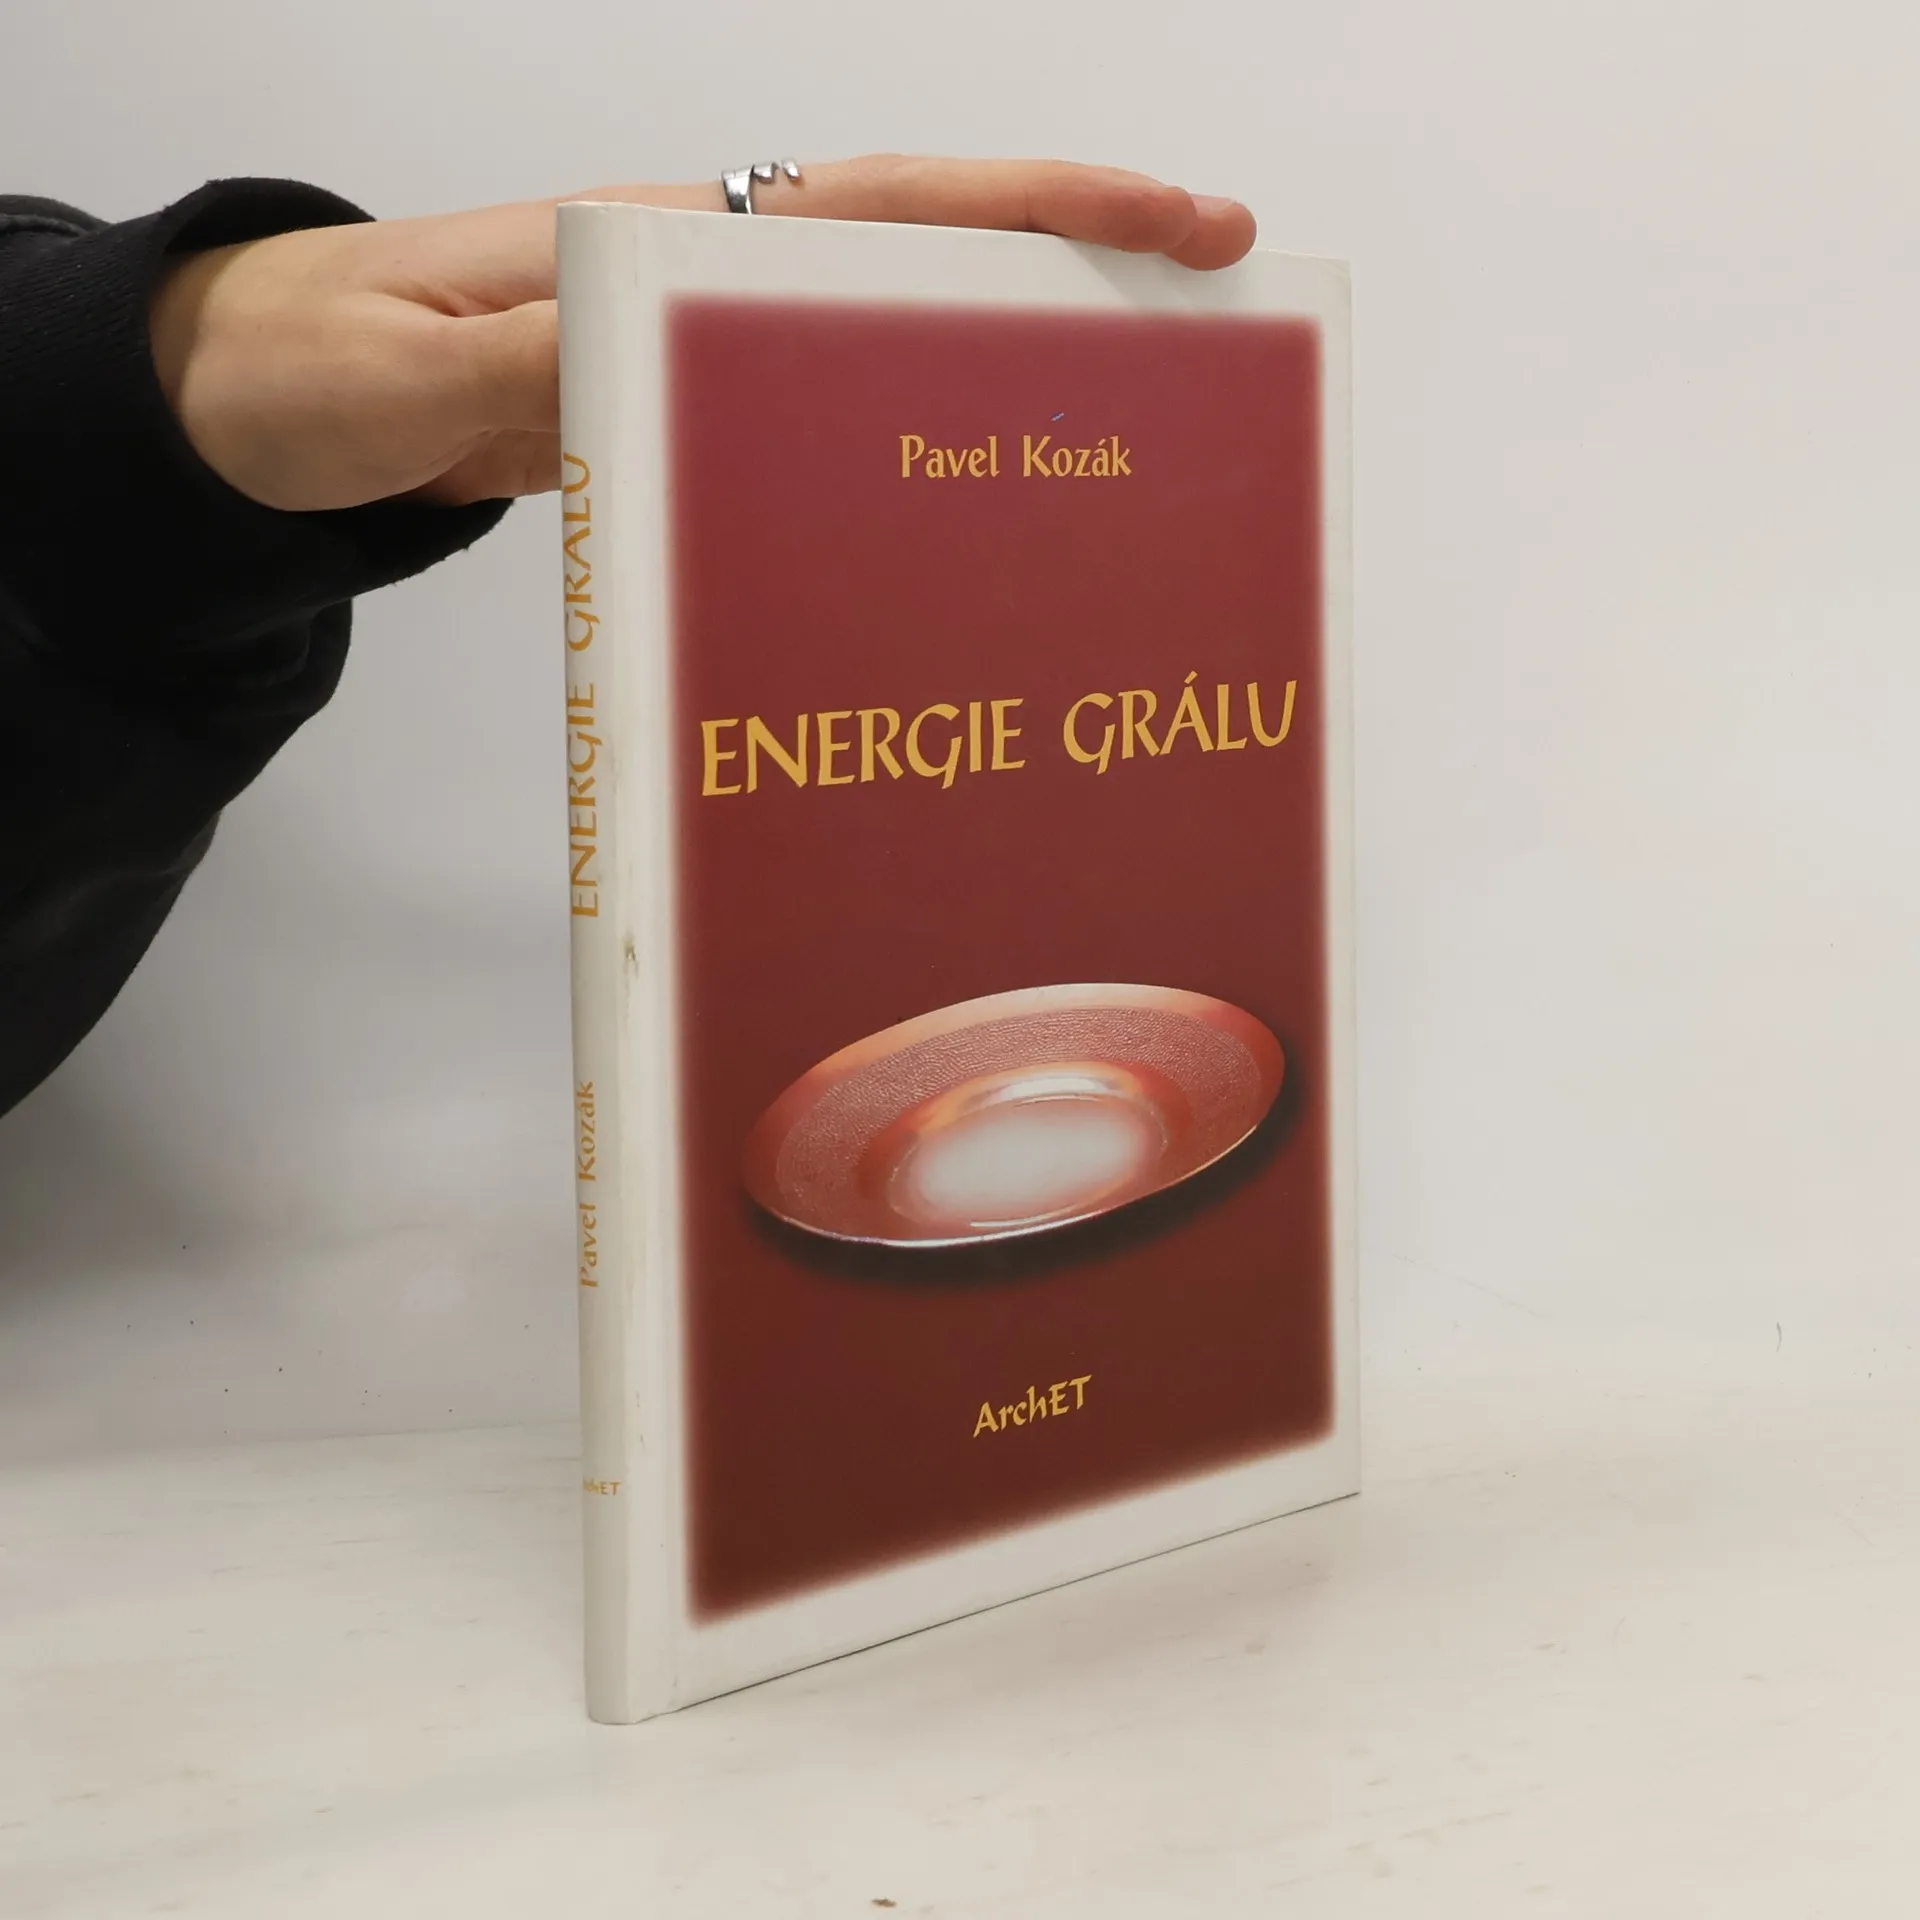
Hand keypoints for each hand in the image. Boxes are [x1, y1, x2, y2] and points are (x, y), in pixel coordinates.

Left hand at [147, 157, 1256, 512]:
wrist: (255, 402)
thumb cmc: (304, 372)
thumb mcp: (394, 380)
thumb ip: (514, 371)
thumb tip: (659, 357)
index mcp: (655, 247)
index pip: (878, 207)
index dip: (1027, 210)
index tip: (1165, 222)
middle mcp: (700, 281)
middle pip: (921, 255)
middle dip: (1073, 267)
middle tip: (1217, 306)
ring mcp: (697, 348)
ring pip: (886, 335)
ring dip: (1008, 356)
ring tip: (1138, 416)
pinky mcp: (678, 412)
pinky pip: (822, 413)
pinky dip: (913, 436)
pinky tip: (967, 495)